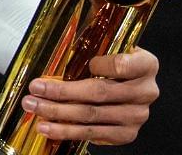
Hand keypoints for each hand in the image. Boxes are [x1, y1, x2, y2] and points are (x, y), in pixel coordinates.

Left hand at [21, 48, 159, 145]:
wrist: (134, 85)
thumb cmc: (117, 62)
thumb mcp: (113, 48)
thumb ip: (95, 47)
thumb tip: (59, 47)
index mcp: (146, 65)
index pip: (121, 65)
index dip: (98, 66)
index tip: (72, 65)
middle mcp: (146, 92)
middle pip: (99, 93)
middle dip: (62, 92)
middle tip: (36, 89)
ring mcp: (137, 115)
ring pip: (91, 115)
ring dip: (58, 113)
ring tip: (35, 108)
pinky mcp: (126, 133)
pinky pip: (92, 134)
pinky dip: (67, 130)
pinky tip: (48, 127)